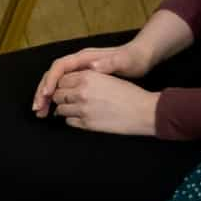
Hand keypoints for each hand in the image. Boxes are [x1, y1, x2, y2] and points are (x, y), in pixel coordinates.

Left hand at [42, 64, 164, 136]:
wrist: (143, 111)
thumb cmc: (129, 94)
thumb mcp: (107, 78)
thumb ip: (87, 79)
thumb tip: (71, 82)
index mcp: (87, 77)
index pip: (62, 79)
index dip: (62, 84)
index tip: (65, 88)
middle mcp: (82, 92)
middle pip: (57, 94)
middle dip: (60, 97)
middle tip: (66, 100)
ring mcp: (83, 109)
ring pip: (60, 109)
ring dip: (65, 109)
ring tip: (73, 109)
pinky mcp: (86, 124)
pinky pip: (69, 121)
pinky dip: (72, 119)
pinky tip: (80, 117)